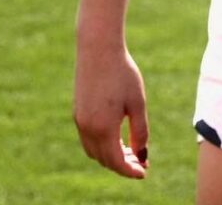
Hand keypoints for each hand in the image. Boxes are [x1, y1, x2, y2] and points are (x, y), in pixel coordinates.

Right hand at [74, 43, 149, 178]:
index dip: (131, 170)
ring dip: (110, 156)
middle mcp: (87, 129)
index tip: (144, 173)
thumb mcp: (137, 102)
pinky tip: (116, 137)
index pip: (117, 162)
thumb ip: (140, 130)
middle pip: (104, 159)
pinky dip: (101, 145)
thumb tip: (141, 154)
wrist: (98, 49)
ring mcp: (79, 121)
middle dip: (122, 165)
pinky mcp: (77, 112)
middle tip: (140, 163)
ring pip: (94, 151)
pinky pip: (88, 139)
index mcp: (103, 128)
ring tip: (130, 152)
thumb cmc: (122, 72)